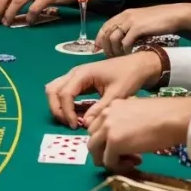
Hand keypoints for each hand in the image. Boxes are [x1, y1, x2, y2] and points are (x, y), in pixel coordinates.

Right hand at [44, 51, 164, 128]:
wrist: (138, 65)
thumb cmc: (128, 76)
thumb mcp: (117, 94)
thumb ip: (100, 108)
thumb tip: (86, 124)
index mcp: (82, 74)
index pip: (64, 94)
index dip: (67, 112)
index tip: (77, 125)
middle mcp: (74, 73)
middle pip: (52, 90)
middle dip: (57, 109)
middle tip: (70, 123)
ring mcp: (75, 76)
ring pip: (55, 90)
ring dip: (58, 106)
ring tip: (71, 119)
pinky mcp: (79, 81)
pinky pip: (64, 92)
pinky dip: (65, 104)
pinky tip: (78, 114)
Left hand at [87, 97, 190, 172]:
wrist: (174, 118)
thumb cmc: (164, 115)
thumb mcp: (137, 113)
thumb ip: (124, 122)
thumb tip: (124, 138)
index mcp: (111, 106)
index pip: (97, 126)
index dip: (106, 140)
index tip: (123, 145)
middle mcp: (105, 116)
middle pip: (92, 139)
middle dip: (103, 151)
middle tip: (122, 157)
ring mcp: (107, 129)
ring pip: (95, 151)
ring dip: (109, 160)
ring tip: (129, 162)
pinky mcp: (114, 143)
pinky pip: (108, 161)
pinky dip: (119, 166)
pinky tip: (136, 162)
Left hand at [96, 3, 190, 56]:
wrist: (174, 15)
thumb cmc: (159, 20)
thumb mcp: (140, 22)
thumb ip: (130, 28)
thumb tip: (121, 41)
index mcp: (124, 14)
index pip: (105, 26)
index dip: (99, 39)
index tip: (97, 50)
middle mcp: (124, 17)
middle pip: (106, 33)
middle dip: (105, 47)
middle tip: (109, 57)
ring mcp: (131, 21)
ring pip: (113, 38)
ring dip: (114, 50)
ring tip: (119, 57)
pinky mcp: (138, 28)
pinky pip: (125, 42)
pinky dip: (125, 50)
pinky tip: (129, 55)